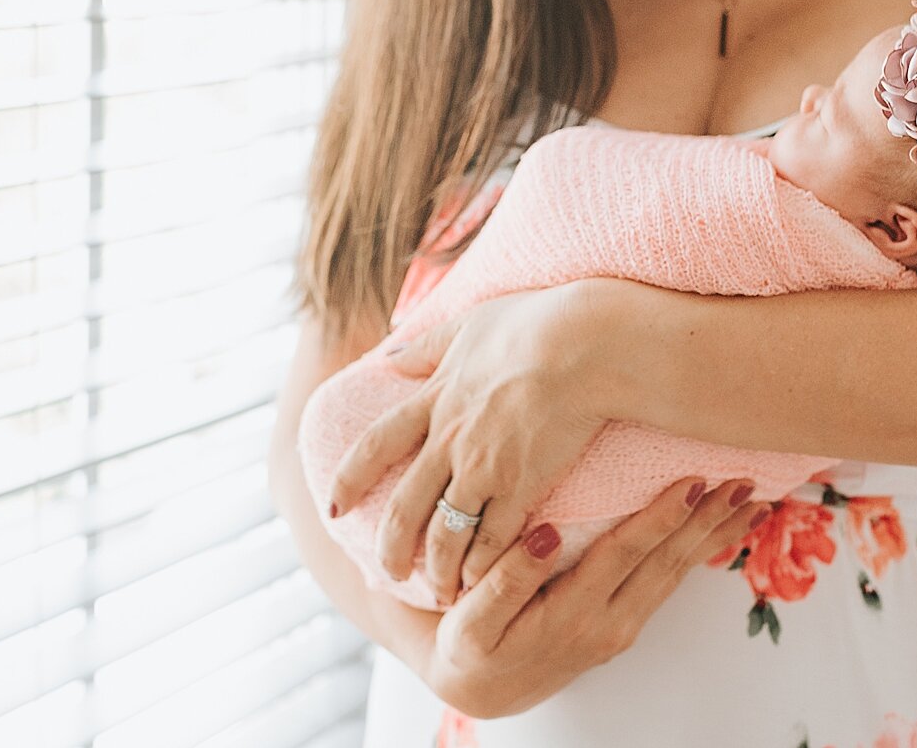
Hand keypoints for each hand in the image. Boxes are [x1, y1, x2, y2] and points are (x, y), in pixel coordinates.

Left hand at [329, 283, 608, 605]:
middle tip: (388, 573)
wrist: (583, 346)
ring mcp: (482, 468)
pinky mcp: (521, 487)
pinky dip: (481, 568)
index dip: (350, 479)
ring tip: (440, 592)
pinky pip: (491, 542)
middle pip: (405, 507)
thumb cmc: (535, 324)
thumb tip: (390, 357)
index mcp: (434, 399)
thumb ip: (428, 346)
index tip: (333, 507)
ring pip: (445, 534)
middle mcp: (449, 440)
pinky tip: (480, 584)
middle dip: (392, 548)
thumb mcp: (468, 325)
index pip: (376, 446)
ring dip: (438, 570)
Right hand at [414, 475, 769, 718]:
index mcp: (573, 616)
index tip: (694, 481)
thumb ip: (508, 580)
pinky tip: (716, 531)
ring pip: (675, 575)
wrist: (481, 691)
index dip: (660, 517)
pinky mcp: (624, 625)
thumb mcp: (472, 621)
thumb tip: (546, 534)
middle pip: (666, 564)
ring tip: (750, 501)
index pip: (625, 556)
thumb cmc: (470, 644)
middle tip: (746, 481)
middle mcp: (609, 625)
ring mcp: (622, 628)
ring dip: (714, 536)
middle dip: (708, 521)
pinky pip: (668, 582)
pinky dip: (698, 552)